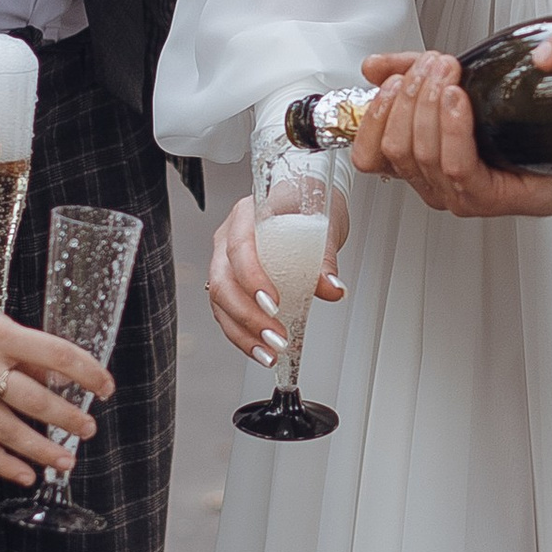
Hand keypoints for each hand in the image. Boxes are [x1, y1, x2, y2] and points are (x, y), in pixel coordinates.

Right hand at [0, 293, 112, 482]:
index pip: (57, 356)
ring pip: (7, 430)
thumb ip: (21, 347)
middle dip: (67, 417)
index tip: (106, 386)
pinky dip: (2, 463)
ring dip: (41, 448)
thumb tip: (58, 377)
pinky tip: (25, 474)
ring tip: (66, 460)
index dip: (88, 373)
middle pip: (34, 400)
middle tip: (88, 429)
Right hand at [207, 194, 349, 363]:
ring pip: (219, 301)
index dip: (252, 278)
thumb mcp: (323, 224)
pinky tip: (261, 350)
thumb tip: (331, 288)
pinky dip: (243, 334)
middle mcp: (228, 236)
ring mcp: (225, 260)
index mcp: (248, 214)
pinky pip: (226, 311)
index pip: (240, 247)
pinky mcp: (231, 281)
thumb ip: (325, 257)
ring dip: (242, 332)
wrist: (305, 198)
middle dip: (248, 316)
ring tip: (269, 353)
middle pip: (223, 281)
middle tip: (276, 337)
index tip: (272, 304)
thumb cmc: (308, 203)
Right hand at [353, 52, 551, 221]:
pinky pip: (457, 166)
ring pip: (422, 154)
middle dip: (409, 96)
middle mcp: (434, 184)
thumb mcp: (459, 86)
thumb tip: (373, 67)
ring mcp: (459, 195)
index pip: (369, 153)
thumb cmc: (523, 125)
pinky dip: (453, 128)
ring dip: (429, 103)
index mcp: (420, 162)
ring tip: (447, 71)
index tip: (393, 79)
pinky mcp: (488, 199)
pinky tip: (460, 100)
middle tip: (432, 64)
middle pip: (394, 147)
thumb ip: (412, 75)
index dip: (373, 116)